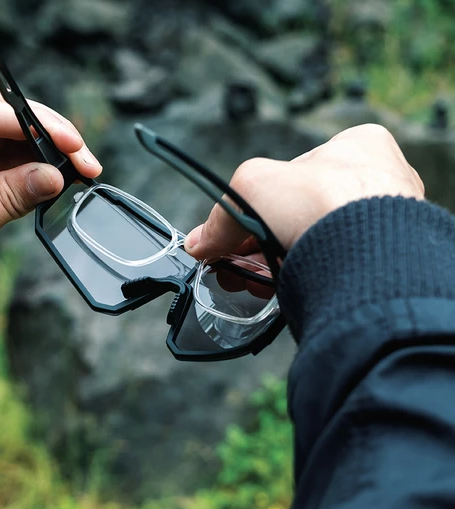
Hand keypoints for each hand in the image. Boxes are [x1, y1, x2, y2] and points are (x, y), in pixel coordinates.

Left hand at [0, 90, 101, 343]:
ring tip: (77, 170)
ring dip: (41, 154)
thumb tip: (53, 176)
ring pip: (3, 141)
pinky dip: (27, 173)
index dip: (33, 124)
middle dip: (44, 136)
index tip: (71, 142)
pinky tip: (52, 181)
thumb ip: (7, 198)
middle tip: (82, 158)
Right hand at [184, 124, 425, 260]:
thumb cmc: (326, 202)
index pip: (294, 174)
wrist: (368, 258)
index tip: (233, 231)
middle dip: (259, 242)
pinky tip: (274, 289)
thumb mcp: (253, 187)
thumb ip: (222, 216)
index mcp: (358, 145)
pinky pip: (329, 270)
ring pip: (313, 245)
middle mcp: (378, 183)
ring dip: (272, 264)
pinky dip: (298, 279)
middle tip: (233, 262)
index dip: (258, 203)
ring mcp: (383, 227)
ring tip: (246, 280)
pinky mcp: (381, 265)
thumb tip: (199, 242)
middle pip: (299, 215)